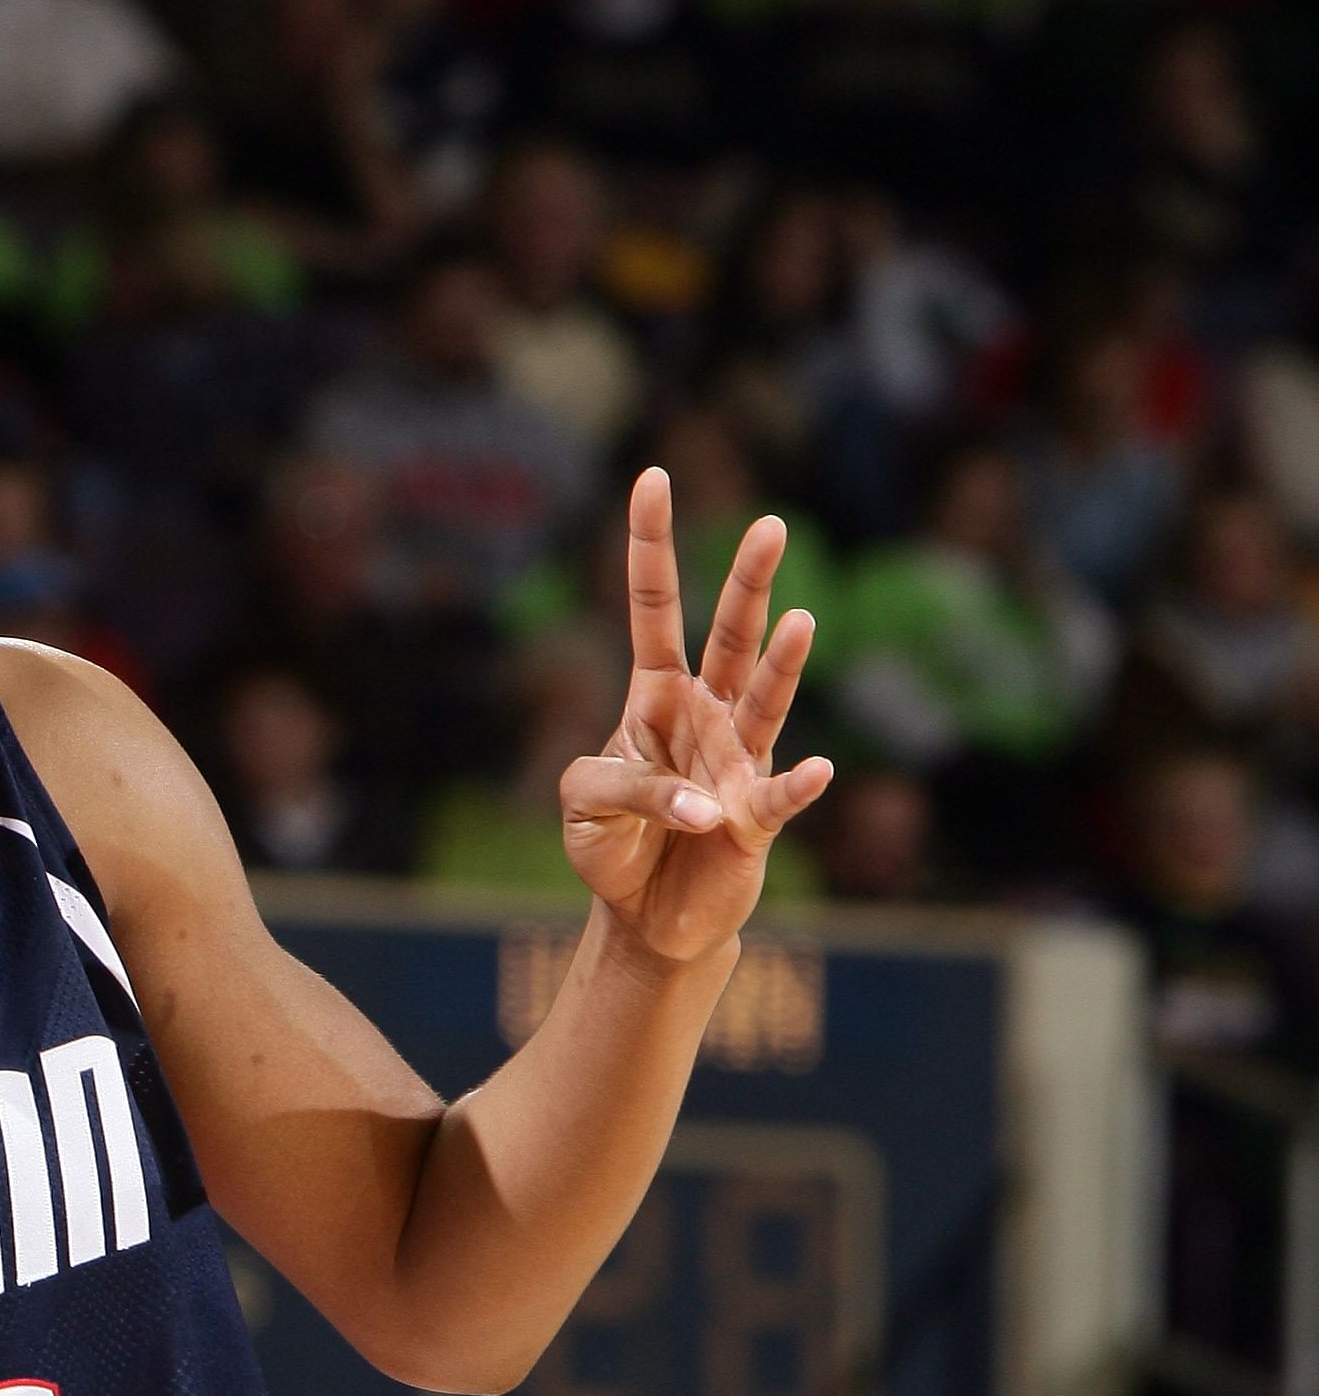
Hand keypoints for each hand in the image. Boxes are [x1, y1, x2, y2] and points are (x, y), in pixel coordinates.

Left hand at [561, 467, 832, 972]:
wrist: (648, 917)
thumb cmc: (614, 847)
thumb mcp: (582, 807)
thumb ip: (618, 788)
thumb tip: (697, 806)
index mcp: (654, 698)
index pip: (653, 609)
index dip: (650, 547)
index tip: (651, 477)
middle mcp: (705, 716)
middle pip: (730, 637)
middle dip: (748, 585)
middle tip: (769, 527)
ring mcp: (737, 762)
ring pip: (764, 700)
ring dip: (783, 666)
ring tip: (801, 622)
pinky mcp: (756, 818)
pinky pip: (778, 796)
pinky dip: (794, 786)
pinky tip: (814, 771)